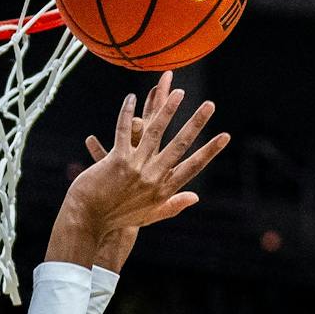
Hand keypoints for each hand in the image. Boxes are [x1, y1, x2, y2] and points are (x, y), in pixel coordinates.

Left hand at [46, 73, 228, 268]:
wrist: (89, 221)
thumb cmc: (118, 219)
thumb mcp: (149, 216)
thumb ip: (173, 205)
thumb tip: (195, 197)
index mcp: (162, 190)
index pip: (192, 167)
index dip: (209, 152)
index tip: (225, 136)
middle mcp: (152, 178)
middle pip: (179, 145)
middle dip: (196, 124)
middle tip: (210, 105)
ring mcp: (135, 168)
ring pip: (154, 133)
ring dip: (167, 110)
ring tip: (178, 92)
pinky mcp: (116, 160)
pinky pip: (123, 131)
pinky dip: (126, 113)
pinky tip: (131, 97)